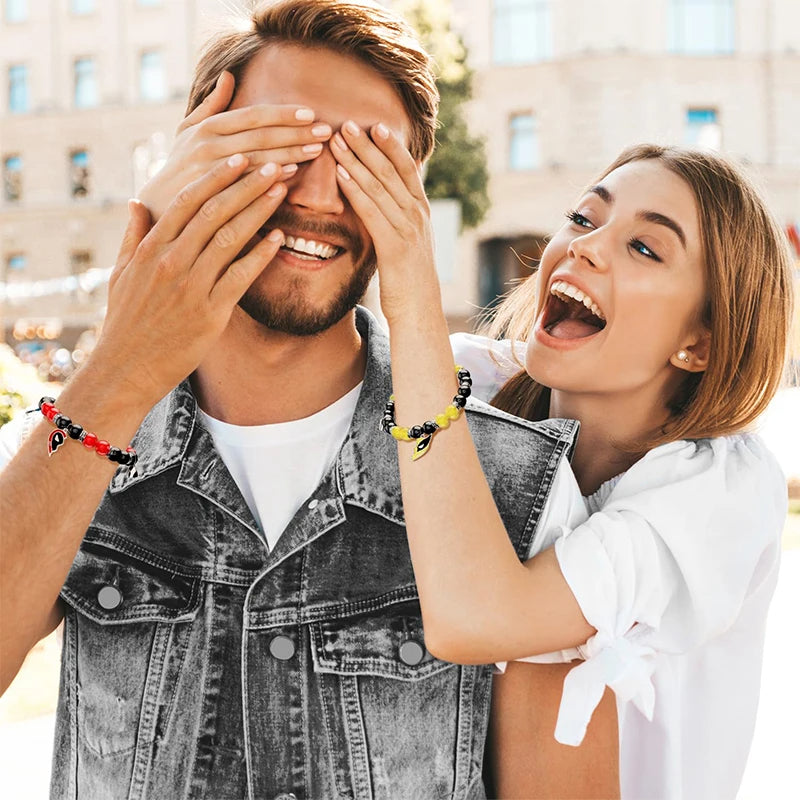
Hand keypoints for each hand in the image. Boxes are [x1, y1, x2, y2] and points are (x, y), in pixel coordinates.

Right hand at [95, 155, 286, 406]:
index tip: (241, 156)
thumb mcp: (121, 273)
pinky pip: (240, 276)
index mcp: (150, 248)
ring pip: (231, 237)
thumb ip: (133, 235)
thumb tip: (137, 200)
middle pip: (215, 212)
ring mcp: (191, 286)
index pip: (187, 200)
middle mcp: (171, 261)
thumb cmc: (125, 320)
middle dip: (248, 184)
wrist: (127, 368)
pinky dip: (261, 255)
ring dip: (259, 210)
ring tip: (282, 190)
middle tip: (275, 164)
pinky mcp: (210, 313)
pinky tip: (279, 238)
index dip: (217, 175)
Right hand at [137, 71, 331, 221]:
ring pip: (258, 160)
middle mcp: (209, 146)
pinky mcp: (215, 195)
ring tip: (317, 150)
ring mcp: (212, 171)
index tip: (310, 112)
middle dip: (296, 133)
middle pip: (260, 136)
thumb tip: (228, 75)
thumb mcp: (187, 131)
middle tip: (326, 131)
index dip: (282, 113)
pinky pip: (248, 185)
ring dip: (290, 154)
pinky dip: (271, 178)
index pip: (252, 115)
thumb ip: (210, 105)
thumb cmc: (179, 165)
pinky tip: (294, 174)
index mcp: (207, 128)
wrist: (158, 205)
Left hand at [329, 120, 437, 323]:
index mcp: (421, 212)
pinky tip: (341, 175)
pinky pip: (373, 211)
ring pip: (381, 186)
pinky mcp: (395, 246)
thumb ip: (397, 221)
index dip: (391, 146)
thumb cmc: (409, 281)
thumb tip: (382, 205)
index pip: (407, 169)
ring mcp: (408, 229)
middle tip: (346, 123)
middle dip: (368, 145)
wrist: (420, 311)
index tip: (373, 125)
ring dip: (357, 160)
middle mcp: (417, 215)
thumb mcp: (406, 244)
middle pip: (391, 170)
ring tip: (337, 140)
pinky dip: (356, 190)